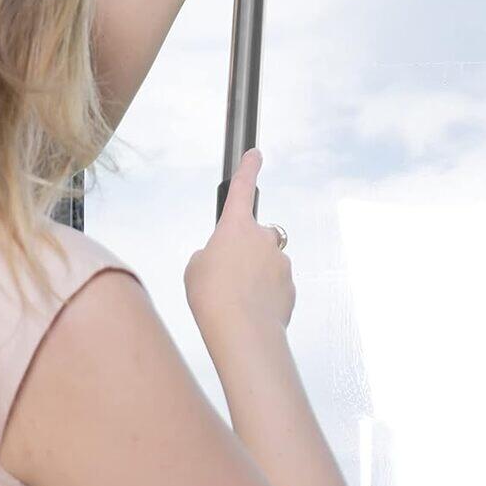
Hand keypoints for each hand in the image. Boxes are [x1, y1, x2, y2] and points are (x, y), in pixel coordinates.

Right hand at [184, 150, 294, 347]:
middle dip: (247, 248)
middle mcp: (262, 239)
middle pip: (257, 234)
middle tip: (229, 273)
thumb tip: (222, 260)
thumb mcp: (195, 269)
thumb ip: (209, 256)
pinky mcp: (290, 288)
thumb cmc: (213, 297)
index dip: (248, 168)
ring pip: (266, 263)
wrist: (242, 332)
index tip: (255, 154)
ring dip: (255, 276)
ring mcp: (280, 263)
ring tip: (236, 300)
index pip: (242, 188)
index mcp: (236, 226)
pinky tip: (250, 312)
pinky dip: (264, 296)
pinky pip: (275, 286)